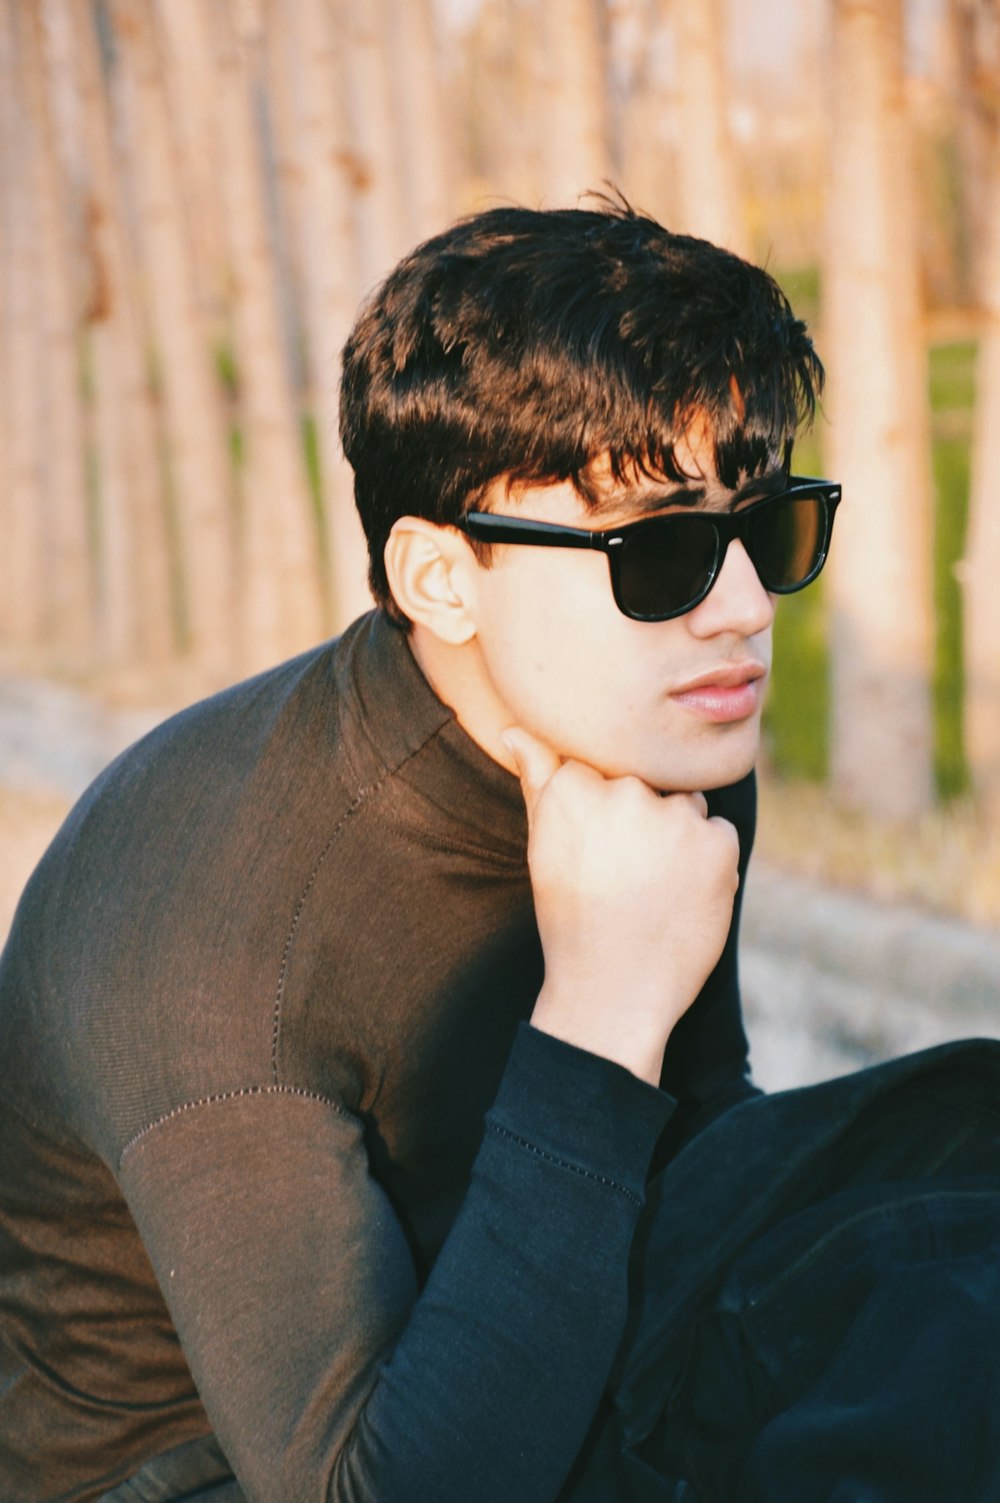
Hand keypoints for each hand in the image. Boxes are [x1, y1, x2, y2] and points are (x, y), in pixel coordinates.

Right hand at [503, 728, 739, 1085]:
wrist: (612, 990)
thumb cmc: (571, 917)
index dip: (604, 806)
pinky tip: (680, 897)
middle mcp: (625, 790)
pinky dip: (708, 861)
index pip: (604, 762)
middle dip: (642, 817)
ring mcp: (674, 815)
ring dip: (677, 834)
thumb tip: (514, 728)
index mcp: (575, 786)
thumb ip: (537, 777)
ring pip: (686, 803)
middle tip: (624, 875)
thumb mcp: (543, 845)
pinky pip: (718, 832)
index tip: (597, 848)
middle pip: (647, 779)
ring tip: (652, 886)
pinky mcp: (718, 842)